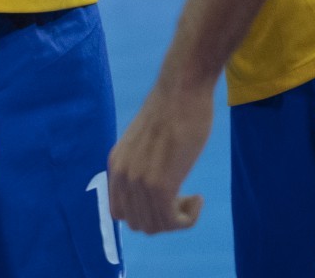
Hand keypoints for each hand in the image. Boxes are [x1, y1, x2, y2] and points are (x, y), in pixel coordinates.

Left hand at [108, 79, 210, 234]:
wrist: (182, 88)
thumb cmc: (172, 109)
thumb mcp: (145, 141)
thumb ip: (141, 164)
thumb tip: (151, 188)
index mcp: (115, 165)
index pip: (120, 213)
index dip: (145, 214)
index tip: (166, 199)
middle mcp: (122, 176)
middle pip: (139, 224)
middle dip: (163, 219)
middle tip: (183, 199)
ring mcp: (140, 181)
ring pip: (156, 226)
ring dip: (177, 220)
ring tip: (192, 198)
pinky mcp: (161, 184)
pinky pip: (172, 221)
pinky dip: (188, 219)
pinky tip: (198, 199)